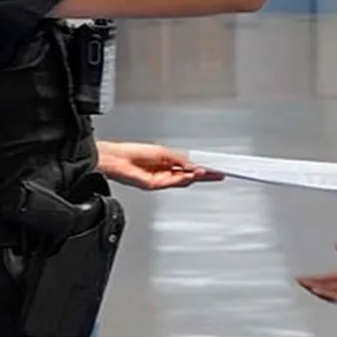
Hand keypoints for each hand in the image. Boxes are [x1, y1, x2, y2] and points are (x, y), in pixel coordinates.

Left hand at [96, 141, 224, 190]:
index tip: (215, 167)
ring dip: (198, 176)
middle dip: (205, 174)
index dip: (203, 167)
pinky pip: (175, 182)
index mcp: (167, 162)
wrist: (116, 160)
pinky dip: (186, 178)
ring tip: (209, 172)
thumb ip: (179, 159)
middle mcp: (166, 172)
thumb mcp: (162, 152)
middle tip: (219, 174)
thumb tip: (193, 165)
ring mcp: (161, 179)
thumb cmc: (132, 152)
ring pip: (184, 180)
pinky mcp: (156, 185)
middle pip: (190, 175)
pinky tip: (194, 174)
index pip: (189, 166)